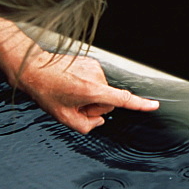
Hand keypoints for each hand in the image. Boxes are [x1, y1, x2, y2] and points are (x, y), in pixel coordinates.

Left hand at [15, 50, 159, 133]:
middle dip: (95, 106)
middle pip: (108, 100)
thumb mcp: (64, 117)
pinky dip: (87, 86)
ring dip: (90, 96)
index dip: (140, 104)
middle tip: (75, 105)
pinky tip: (71, 85)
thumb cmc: (46, 91)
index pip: (122, 99)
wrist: (35, 68)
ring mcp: (94, 67)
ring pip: (102, 90)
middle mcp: (96, 76)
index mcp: (92, 90)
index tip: (154, 105)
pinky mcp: (91, 62)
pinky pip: (96, 81)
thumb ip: (86, 126)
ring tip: (70, 93)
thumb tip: (98, 121)